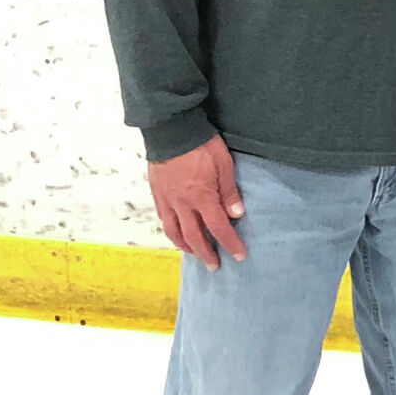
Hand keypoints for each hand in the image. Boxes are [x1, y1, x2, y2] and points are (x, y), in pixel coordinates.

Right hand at [148, 135, 245, 269]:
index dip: (230, 244)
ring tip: (195, 254)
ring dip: (186, 247)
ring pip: (174, 232)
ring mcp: (167, 200)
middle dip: (206, 254)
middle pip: (194, 237)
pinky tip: (177, 233)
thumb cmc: (201, 144)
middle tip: (215, 265)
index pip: (218, 228)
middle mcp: (182, 204)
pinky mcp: (157, 194)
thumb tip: (236, 214)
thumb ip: (229, 191)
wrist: (171, 129)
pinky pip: (163, 219)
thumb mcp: (224, 163)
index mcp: (202, 197)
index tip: (239, 256)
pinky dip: (171, 231)